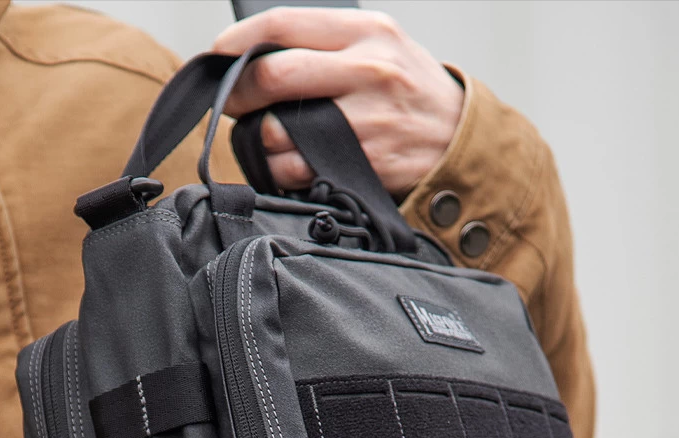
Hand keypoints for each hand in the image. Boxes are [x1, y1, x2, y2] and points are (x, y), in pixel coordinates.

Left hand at [212, 7, 463, 200]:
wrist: (460, 139)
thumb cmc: (410, 93)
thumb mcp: (381, 46)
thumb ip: (328, 44)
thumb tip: (260, 55)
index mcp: (367, 31)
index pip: (284, 24)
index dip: (239, 41)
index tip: (218, 55)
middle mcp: (367, 70)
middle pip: (274, 76)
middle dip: (238, 92)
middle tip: (229, 102)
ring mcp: (365, 119)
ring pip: (279, 131)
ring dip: (257, 139)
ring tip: (263, 138)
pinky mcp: (364, 162)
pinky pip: (297, 170)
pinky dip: (278, 171)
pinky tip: (284, 164)